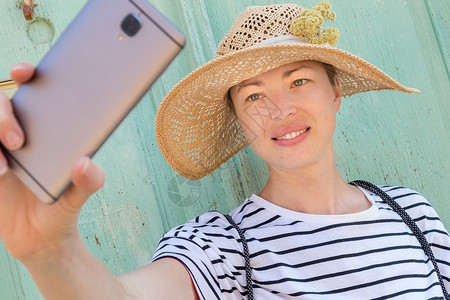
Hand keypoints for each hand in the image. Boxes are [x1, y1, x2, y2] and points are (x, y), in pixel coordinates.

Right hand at [0, 62, 104, 263]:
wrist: (40, 239)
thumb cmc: (61, 209)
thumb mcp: (79, 196)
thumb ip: (88, 182)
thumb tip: (86, 164)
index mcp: (46, 130)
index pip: (32, 92)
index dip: (24, 74)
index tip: (24, 72)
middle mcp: (18, 134)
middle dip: (2, 114)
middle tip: (18, 140)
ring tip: (4, 166)